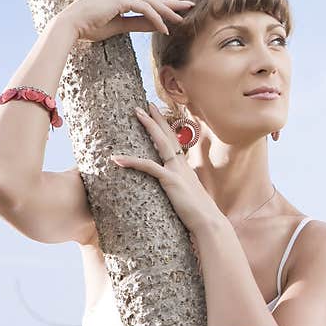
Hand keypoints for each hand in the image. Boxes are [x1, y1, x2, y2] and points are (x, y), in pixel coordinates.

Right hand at [57, 0, 194, 42]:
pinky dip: (156, 18)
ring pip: (149, 1)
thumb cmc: (90, 27)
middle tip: (190, 6)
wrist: (71, 26)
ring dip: (167, 12)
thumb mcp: (119, 26)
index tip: (178, 11)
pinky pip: (143, 8)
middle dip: (171, 3)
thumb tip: (158, 26)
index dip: (162, 5)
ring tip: (181, 21)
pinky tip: (165, 28)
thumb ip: (138, 23)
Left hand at [110, 102, 221, 231]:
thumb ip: (179, 192)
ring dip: (148, 126)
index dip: (165, 128)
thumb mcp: (187, 198)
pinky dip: (131, 161)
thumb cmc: (198, 215)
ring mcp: (177, 171)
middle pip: (168, 135)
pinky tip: (117, 158)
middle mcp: (182, 165)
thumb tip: (174, 194)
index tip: (157, 116)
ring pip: (161, 142)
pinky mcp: (170, 180)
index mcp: (185, 168)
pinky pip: (148, 167)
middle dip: (157, 118)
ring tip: (137, 113)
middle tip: (146, 104)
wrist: (208, 222)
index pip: (174, 143)